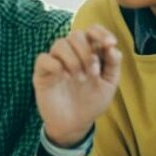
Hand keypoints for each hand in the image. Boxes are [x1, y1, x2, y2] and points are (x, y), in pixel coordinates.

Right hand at [32, 25, 122, 147]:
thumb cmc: (92, 102)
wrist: (75, 125)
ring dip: (73, 60)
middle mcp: (71, 53)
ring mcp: (55, 61)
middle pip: (75, 35)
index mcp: (88, 52)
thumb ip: (113, 65)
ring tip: (79, 79)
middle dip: (86, 52)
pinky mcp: (41, 72)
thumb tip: (112, 48)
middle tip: (92, 73)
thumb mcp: (109, 85)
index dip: (101, 32)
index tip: (110, 43)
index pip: (91, 31)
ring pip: (60, 44)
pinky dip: (55, 65)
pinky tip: (64, 77)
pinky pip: (43, 58)